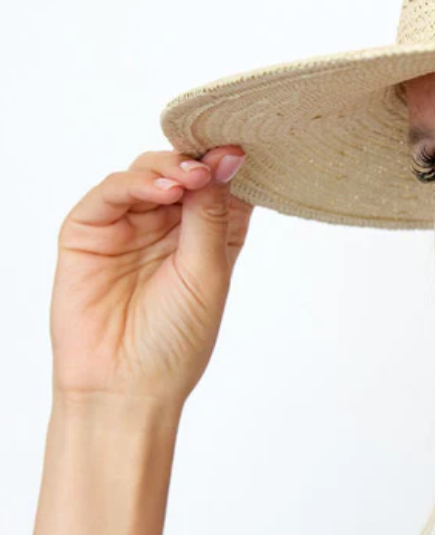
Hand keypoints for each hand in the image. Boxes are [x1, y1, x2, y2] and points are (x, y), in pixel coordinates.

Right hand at [49, 146, 253, 410]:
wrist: (125, 386)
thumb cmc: (175, 340)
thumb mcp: (209, 271)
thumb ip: (213, 214)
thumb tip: (228, 159)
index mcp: (208, 235)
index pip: (222, 185)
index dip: (231, 166)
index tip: (244, 149)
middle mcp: (169, 226)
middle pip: (184, 170)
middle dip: (199, 161)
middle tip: (214, 161)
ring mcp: (128, 225)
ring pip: (148, 172)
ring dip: (171, 168)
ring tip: (190, 179)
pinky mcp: (90, 230)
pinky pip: (110, 192)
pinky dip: (136, 183)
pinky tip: (163, 191)